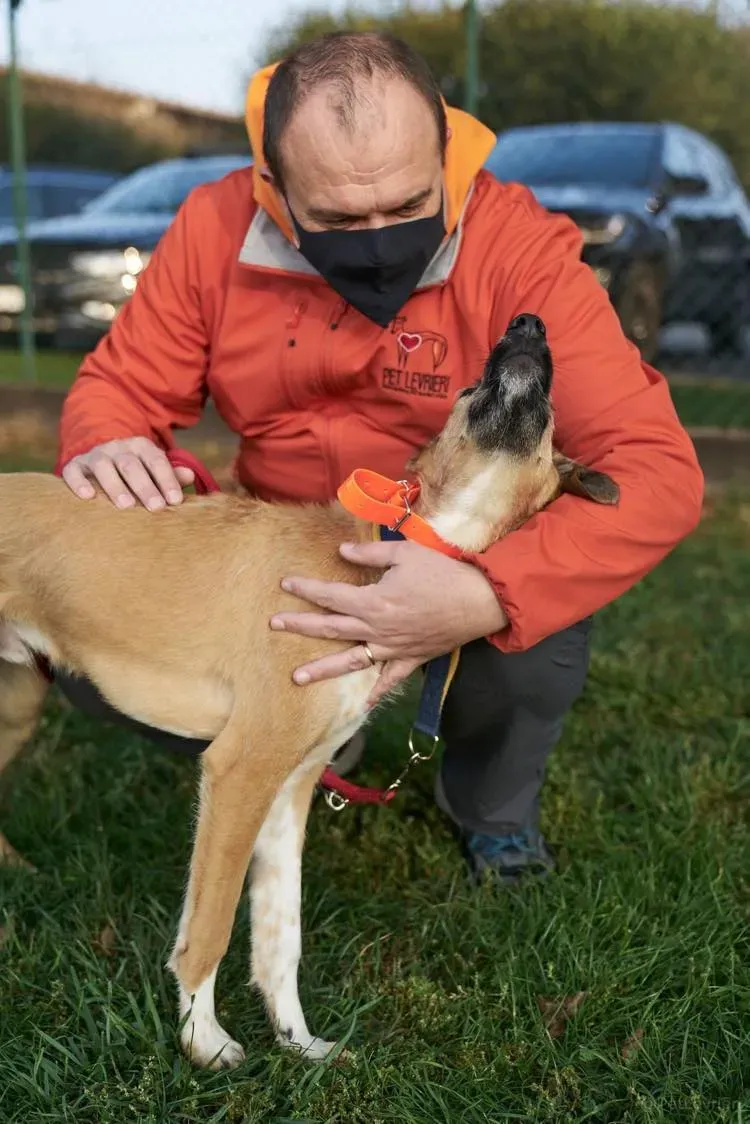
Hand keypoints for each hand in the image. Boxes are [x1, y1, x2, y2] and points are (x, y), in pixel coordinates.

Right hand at [61, 437, 194, 510]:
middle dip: (145, 486)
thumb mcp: (154, 470)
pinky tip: (87, 496)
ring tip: (126, 506)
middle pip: (131, 465)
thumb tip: (190, 476)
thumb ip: (171, 475)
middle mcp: (118, 448)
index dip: (166, 480)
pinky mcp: (75, 466)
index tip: (175, 501)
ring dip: (115, 485)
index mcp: (141, 447)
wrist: (101, 458)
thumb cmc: (137, 473)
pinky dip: (79, 482)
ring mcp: (95, 455)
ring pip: (104, 466)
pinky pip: (73, 472)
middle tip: (157, 507)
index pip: (156, 461)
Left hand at [270, 539, 507, 706]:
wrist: (481, 600)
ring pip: (351, 661)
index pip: (330, 596)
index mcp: (374, 602)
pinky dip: (377, 691)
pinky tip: (363, 703)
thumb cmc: (444, 572)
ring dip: (323, 669)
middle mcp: (377, 630)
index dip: (306, 589)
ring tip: (297, 678)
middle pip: (331, 629)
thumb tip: (341, 552)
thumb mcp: (406, 554)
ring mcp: (393, 649)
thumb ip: (370, 555)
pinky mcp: (412, 659)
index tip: (285, 584)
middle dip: (300, 626)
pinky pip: (390, 679)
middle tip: (275, 625)